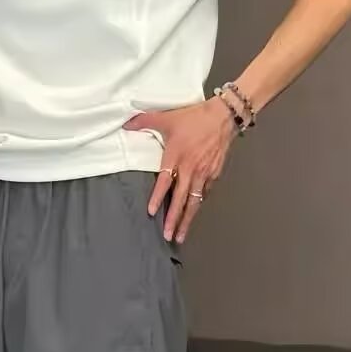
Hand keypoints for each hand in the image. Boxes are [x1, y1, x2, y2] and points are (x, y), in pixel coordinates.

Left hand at [124, 98, 236, 243]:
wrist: (224, 116)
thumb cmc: (195, 117)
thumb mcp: (167, 117)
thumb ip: (145, 121)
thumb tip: (126, 124)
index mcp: (176, 156)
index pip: (165, 181)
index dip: (158, 196)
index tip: (151, 211)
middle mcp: (190, 168)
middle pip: (181, 199)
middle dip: (174, 219)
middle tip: (168, 235)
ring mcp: (203, 173)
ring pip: (194, 202)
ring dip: (186, 220)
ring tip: (180, 235)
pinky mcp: (213, 174)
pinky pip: (204, 194)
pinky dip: (197, 206)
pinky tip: (192, 215)